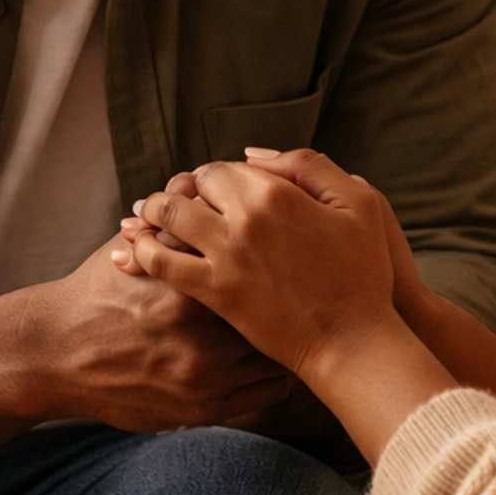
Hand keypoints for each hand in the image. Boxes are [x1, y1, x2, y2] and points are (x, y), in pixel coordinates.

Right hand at [29, 238, 297, 431]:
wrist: (57, 353)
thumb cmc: (100, 292)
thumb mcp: (134, 246)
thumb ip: (178, 227)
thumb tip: (209, 190)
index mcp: (187, 286)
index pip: (258, 269)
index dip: (280, 262)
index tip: (291, 255)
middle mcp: (199, 335)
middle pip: (274, 314)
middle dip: (290, 301)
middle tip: (306, 290)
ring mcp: (203, 377)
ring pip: (276, 357)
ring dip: (287, 340)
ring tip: (295, 322)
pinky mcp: (202, 409)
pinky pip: (265, 393)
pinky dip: (275, 374)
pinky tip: (275, 356)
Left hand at [117, 150, 431, 327]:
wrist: (352, 340)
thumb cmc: (363, 272)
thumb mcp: (360, 202)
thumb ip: (309, 166)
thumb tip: (253, 154)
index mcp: (277, 193)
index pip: (224, 167)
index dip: (214, 175)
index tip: (212, 188)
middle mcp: (244, 218)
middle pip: (192, 187)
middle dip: (182, 190)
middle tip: (174, 199)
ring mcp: (225, 256)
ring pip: (168, 216)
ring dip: (152, 212)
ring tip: (142, 217)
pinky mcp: (215, 292)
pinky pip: (163, 263)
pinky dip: (142, 252)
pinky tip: (132, 253)